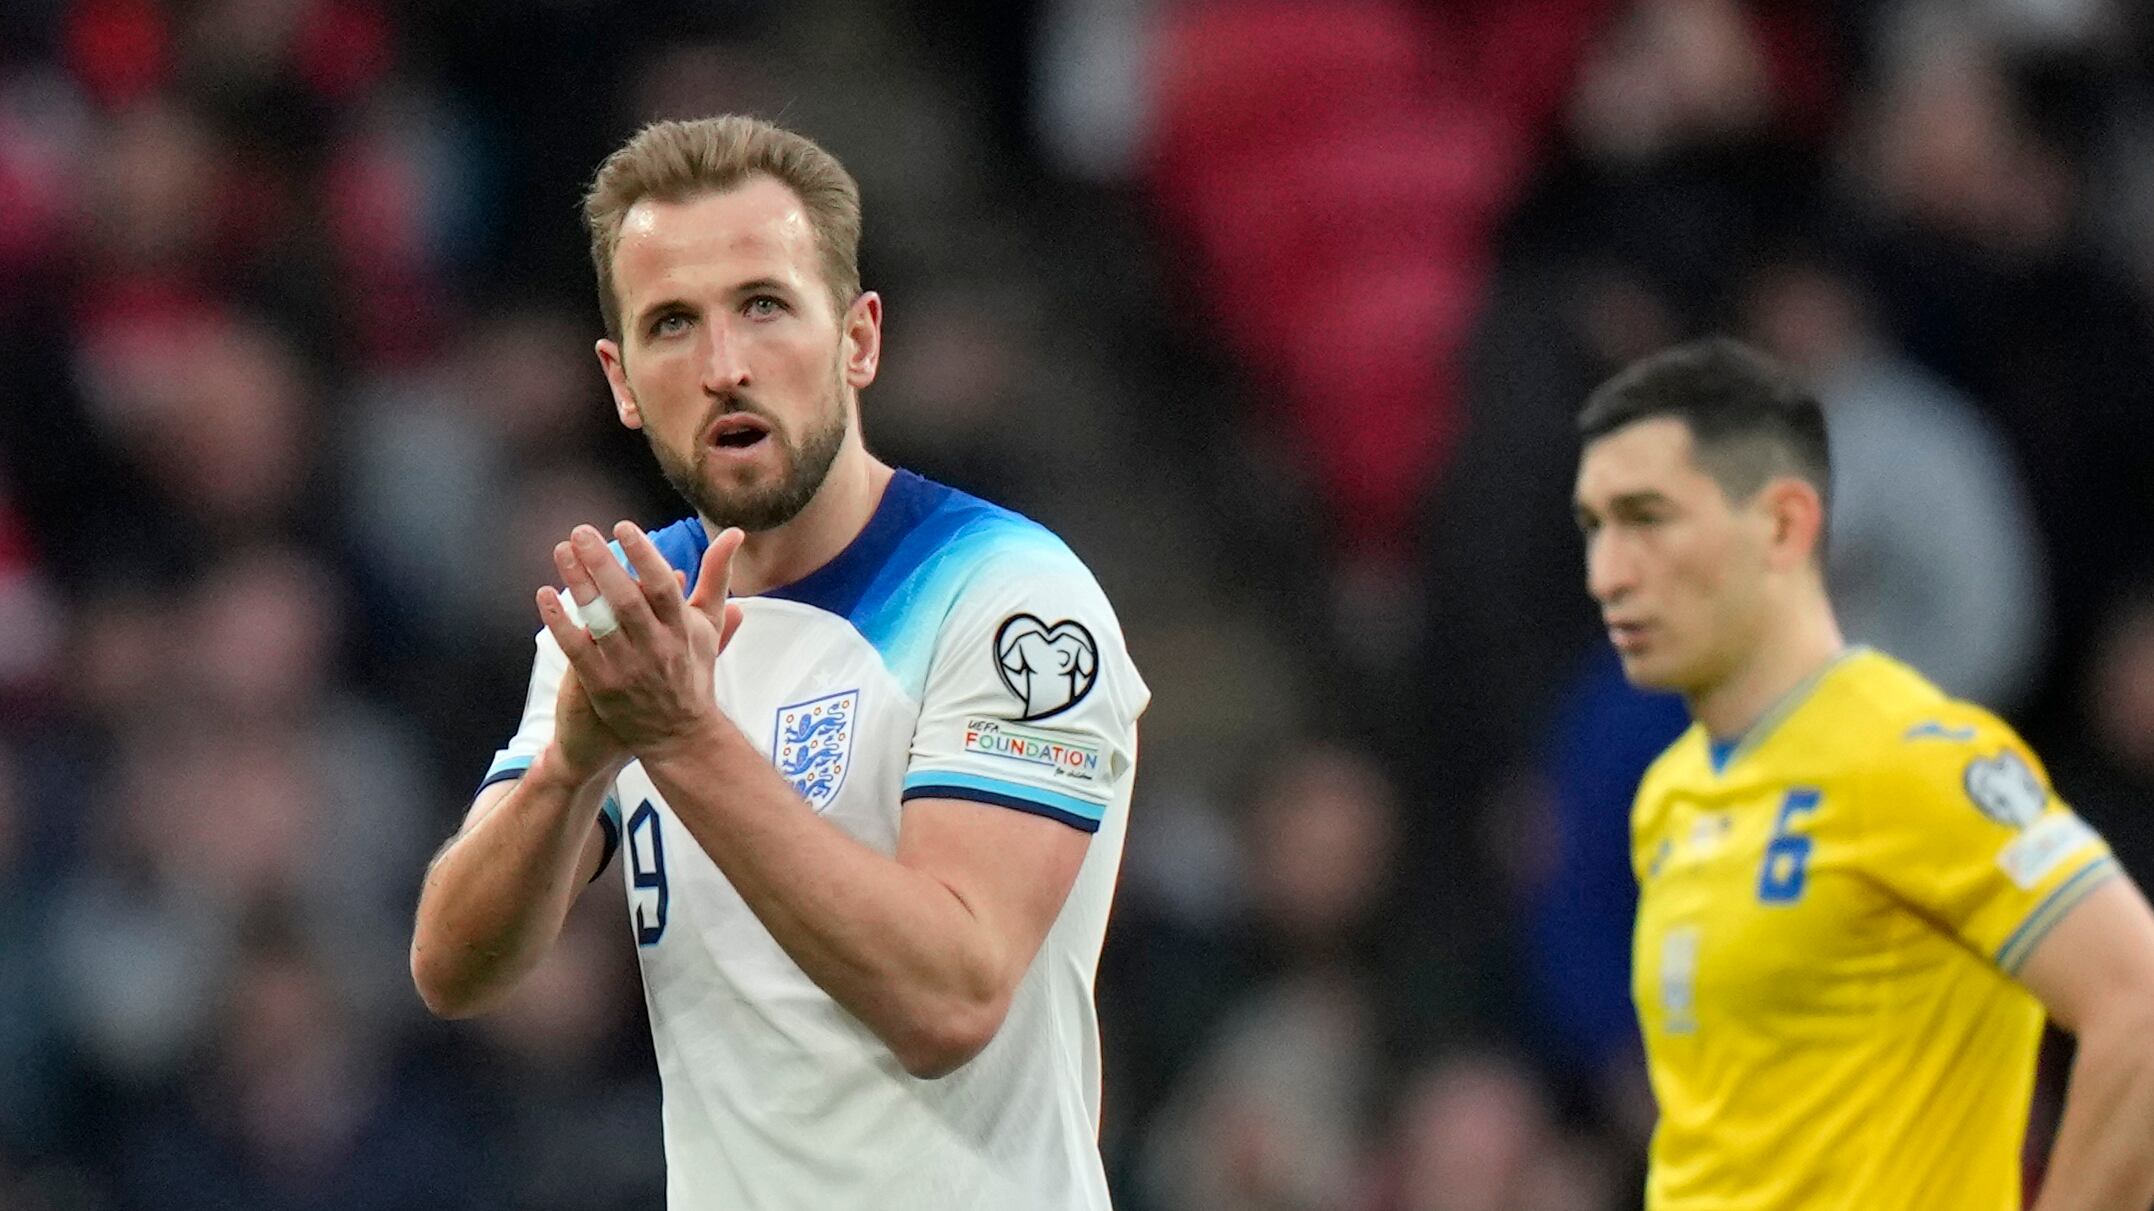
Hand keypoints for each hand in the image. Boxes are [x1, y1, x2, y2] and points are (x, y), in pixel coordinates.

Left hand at [535, 521, 746, 761]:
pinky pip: (577, 649)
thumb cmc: (693, 672)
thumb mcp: (708, 625)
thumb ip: (717, 577)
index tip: (623, 528)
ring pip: (600, 622)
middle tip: (581, 532)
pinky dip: (560, 622)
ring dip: (579, 585)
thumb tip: (734, 533)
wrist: (680, 735)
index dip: (644, 556)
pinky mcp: (602, 686)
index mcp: (682, 629)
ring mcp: (627, 668)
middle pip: (627, 601)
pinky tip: (544, 595)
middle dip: (603, 563)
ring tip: (562, 552)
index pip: (663, 587)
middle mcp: (656, 647)